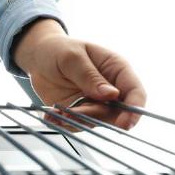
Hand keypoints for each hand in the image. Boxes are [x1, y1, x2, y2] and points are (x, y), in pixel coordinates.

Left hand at [13, 19, 146, 129]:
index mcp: (116, 69)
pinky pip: (78, 124)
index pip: (135, 92)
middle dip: (97, 117)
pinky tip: (52, 115)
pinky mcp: (80, 112)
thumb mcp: (72, 57)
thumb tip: (111, 95)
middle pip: (117, 113)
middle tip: (74, 113)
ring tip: (57, 112)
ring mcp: (95, 102)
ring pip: (96, 121)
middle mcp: (110, 89)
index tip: (125, 124)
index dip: (134, 110)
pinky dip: (65, 123)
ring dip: (77, 120)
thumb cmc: (59, 49)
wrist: (39, 57)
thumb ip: (90, 76)